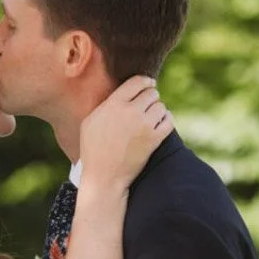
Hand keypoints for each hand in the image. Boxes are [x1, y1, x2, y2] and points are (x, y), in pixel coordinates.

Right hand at [79, 75, 172, 191]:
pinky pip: (168, 121)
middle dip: (152, 97)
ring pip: (161, 106)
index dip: (145, 81)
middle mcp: (130, 111)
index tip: (149, 84)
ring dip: (158, 110)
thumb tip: (119, 95)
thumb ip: (105, 105)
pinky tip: (162, 123)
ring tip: (153, 117)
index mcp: (113, 104)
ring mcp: (143, 125)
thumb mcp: (90, 123)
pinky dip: (167, 120)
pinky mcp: (153, 140)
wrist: (104, 177)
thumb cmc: (93, 151)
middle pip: (151, 93)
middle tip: (149, 105)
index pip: (136, 82)